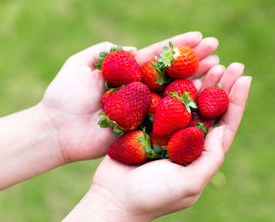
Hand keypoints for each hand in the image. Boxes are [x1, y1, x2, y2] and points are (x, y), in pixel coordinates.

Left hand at [39, 32, 218, 163]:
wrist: (56, 129)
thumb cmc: (64, 95)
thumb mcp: (80, 64)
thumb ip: (104, 53)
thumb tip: (133, 49)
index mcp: (126, 73)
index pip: (158, 56)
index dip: (179, 47)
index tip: (201, 37)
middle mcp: (138, 90)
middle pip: (171, 74)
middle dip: (194, 62)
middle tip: (218, 52)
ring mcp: (141, 110)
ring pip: (172, 96)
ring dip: (195, 83)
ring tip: (218, 71)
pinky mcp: (140, 130)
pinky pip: (164, 121)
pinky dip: (182, 113)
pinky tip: (202, 104)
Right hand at [90, 63, 250, 221]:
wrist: (113, 198)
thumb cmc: (152, 197)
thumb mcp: (188, 184)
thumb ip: (209, 160)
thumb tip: (221, 130)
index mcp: (200, 155)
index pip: (224, 125)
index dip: (236, 102)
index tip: (245, 78)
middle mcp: (185, 141)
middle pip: (209, 110)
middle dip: (222, 87)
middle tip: (233, 65)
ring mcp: (165, 132)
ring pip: (187, 102)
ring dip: (200, 82)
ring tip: (212, 63)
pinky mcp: (145, 126)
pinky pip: (161, 102)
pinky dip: (170, 86)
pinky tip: (178, 70)